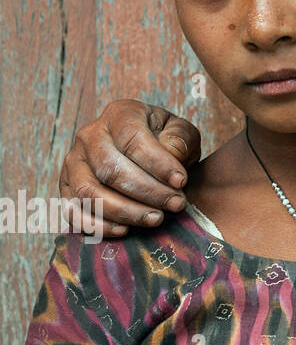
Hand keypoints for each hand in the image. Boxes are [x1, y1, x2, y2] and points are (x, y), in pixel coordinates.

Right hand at [59, 100, 200, 236]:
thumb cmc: (166, 139)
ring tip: (156, 218)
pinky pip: (73, 210)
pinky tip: (125, 230)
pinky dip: (97, 225)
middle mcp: (90, 135)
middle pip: (110, 169)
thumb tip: (171, 156)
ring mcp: (73, 162)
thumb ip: (180, 140)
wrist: (145, 150)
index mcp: (120, 114)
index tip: (181, 182)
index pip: (133, 140)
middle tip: (175, 204)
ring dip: (125, 211)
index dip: (158, 164)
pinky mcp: (66, 187)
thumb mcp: (181, 132)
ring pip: (89, 192)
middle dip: (147, 192)